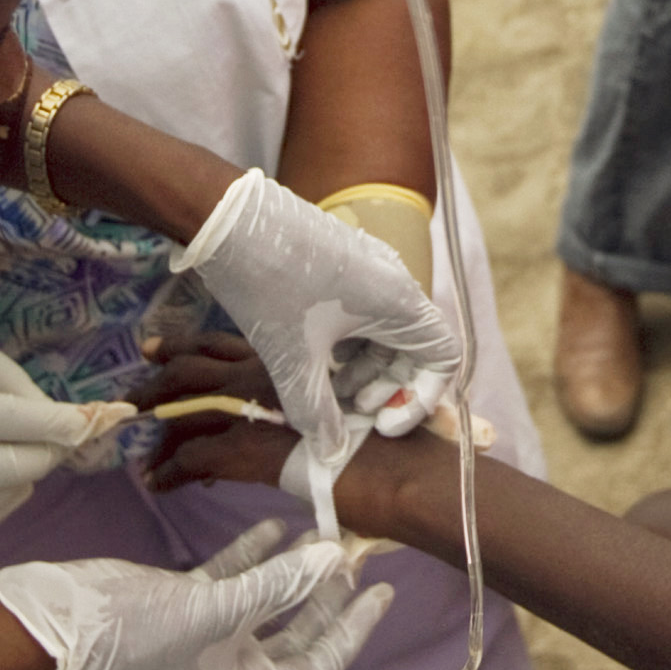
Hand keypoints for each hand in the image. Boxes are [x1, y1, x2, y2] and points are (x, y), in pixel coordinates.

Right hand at [0, 316, 92, 539]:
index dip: (85, 420)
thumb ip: (16, 383)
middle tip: (40, 425)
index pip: (49, 428)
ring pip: (14, 498)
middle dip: (50, 443)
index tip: (110, 414)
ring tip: (6, 448)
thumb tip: (60, 416)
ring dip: (24, 474)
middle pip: (37, 465)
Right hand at [0, 521, 391, 669]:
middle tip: (354, 553)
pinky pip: (233, 582)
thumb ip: (276, 585)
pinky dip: (253, 557)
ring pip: (267, 602)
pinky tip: (274, 527)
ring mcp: (208, 636)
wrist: (60, 619)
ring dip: (292, 570)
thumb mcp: (214, 610)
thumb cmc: (138, 631)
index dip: (350, 631)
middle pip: (296, 633)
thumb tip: (331, 557)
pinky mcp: (186, 604)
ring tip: (322, 532)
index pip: (314, 668)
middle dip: (325, 594)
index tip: (379, 592)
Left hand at [141, 344, 446, 537]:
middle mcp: (265, 373)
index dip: (193, 345)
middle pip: (197, 364)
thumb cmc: (388, 436)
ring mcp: (252, 406)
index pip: (228, 343)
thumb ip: (321, 398)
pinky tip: (156, 482)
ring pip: (185, 405)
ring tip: (135, 427)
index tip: (164, 349)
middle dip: (163, 371)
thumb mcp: (350, 403)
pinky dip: (169, 470)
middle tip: (137, 376)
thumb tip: (303, 411)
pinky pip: (191, 457)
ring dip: (157, 414)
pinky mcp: (245, 447)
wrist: (398, 467)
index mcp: (290, 357)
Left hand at [173, 168, 462, 460]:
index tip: (382, 426)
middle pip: (413, 349)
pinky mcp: (345, 265)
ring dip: (361, 370)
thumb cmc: (268, 284)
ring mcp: (370, 270)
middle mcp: (394, 282)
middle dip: (384, 389)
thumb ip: (316, 412)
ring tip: (322, 392)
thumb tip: (330, 451)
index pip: (443, 357)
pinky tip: (310, 361)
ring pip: (384, 334)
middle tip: (346, 413)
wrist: (227, 218)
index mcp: (398, 301)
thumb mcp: (291, 358)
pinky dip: (346, 346)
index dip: (419, 400)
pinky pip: (363, 316)